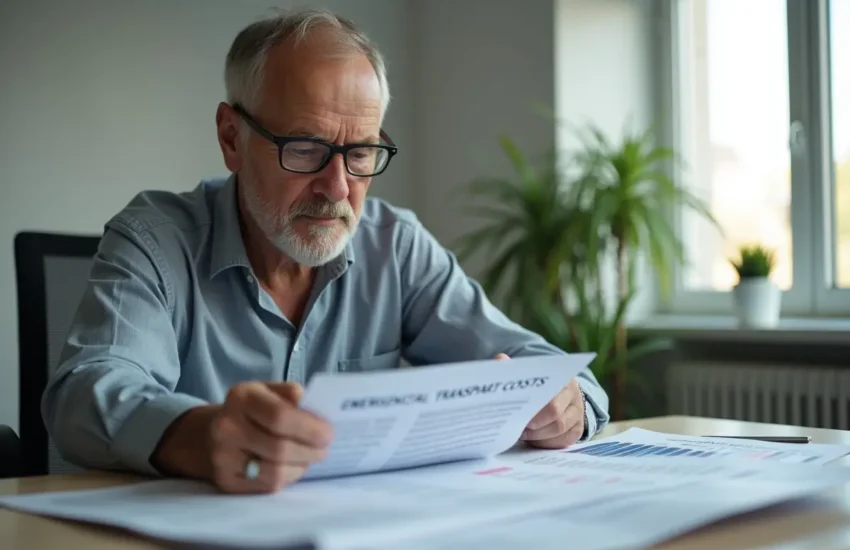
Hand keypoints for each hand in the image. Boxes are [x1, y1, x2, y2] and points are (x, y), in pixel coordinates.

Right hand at [208, 381, 333, 492]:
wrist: (212, 434)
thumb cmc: (253, 410)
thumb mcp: (270, 391)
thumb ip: (294, 398)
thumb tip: (320, 415)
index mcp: (242, 397)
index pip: (280, 416)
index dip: (309, 428)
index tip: (328, 433)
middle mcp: (226, 427)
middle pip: (279, 448)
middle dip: (310, 451)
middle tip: (324, 449)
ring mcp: (223, 457)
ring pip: (276, 472)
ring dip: (301, 466)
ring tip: (310, 458)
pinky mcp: (226, 481)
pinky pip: (268, 485)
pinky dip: (288, 477)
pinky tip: (292, 467)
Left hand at [494, 354, 585, 448]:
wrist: (557, 391)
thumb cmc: (536, 384)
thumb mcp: (526, 372)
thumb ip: (511, 367)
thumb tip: (500, 359)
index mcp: (561, 379)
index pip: (551, 401)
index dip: (534, 412)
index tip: (519, 416)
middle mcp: (574, 395)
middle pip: (556, 417)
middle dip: (534, 427)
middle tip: (518, 428)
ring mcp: (578, 413)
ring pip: (560, 431)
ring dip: (538, 436)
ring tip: (522, 434)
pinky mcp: (577, 429)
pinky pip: (563, 442)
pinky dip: (546, 443)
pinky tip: (533, 440)